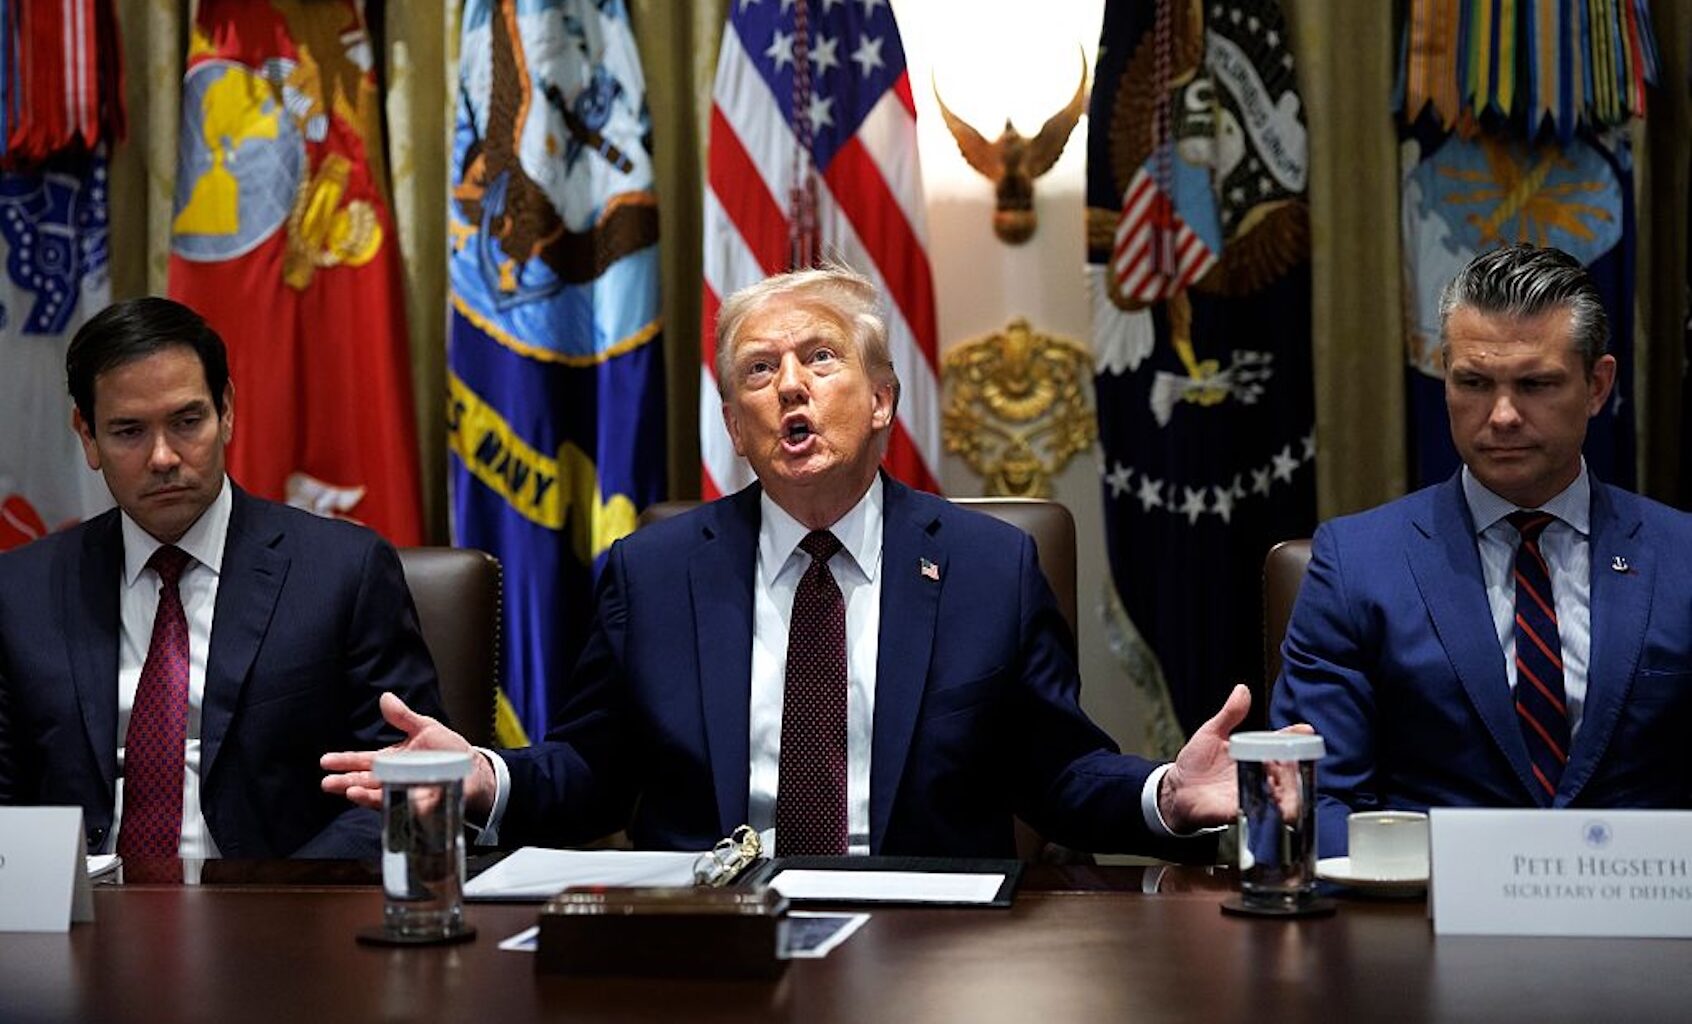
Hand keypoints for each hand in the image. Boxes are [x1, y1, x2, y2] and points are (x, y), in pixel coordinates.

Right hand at [320, 693, 496, 818]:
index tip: (325, 761)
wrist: (474, 770)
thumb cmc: (448, 751)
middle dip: (345, 782)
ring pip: (379, 797)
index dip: (344, 761)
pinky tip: (386, 802)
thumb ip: (403, 717)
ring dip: (363, 795)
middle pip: (364, 782)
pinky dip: (394, 806)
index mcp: (391, 760)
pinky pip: (404, 809)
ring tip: (350, 791)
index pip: (362, 761)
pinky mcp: (420, 807)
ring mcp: (404, 794)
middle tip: (327, 783)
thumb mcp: (425, 728)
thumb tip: (385, 697)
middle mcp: (393, 779)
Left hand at [1156, 684, 1313, 832]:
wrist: (1177, 788)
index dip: (1296, 737)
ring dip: (1291, 790)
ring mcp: (1254, 794)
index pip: (1282, 744)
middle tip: (1294, 759)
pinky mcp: (1242, 811)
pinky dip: (1273, 809)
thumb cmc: (1196, 761)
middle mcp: (1260, 775)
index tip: (1305, 730)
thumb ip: (1229, 714)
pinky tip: (1278, 805)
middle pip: (1288, 770)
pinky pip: (1263, 812)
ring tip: (1289, 782)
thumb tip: (1242, 689)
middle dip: (1295, 765)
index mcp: (1256, 753)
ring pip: (1283, 794)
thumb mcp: (1212, 732)